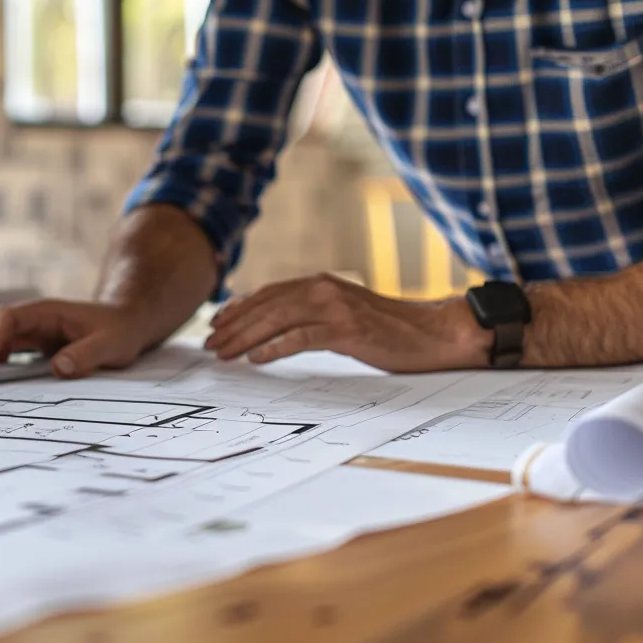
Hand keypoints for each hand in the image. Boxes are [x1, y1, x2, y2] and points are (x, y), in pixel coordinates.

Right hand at [0, 300, 151, 377]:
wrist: (130, 325)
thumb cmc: (120, 331)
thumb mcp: (110, 344)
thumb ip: (86, 355)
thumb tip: (58, 368)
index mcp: (49, 312)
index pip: (10, 316)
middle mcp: (38, 321)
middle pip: (1, 328)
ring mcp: (38, 334)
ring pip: (6, 343)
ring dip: (0, 362)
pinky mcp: (42, 348)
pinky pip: (17, 355)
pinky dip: (11, 368)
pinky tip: (15, 387)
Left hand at [203, 274, 489, 372]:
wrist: (433, 333)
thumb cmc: (388, 330)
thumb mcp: (343, 316)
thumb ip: (312, 316)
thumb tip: (275, 331)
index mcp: (321, 284)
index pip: (268, 293)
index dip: (239, 308)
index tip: (215, 324)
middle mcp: (324, 289)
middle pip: (266, 305)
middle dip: (233, 325)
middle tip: (210, 344)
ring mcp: (336, 308)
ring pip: (278, 318)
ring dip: (246, 336)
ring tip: (224, 353)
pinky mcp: (348, 330)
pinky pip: (303, 337)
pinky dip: (276, 346)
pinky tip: (257, 358)